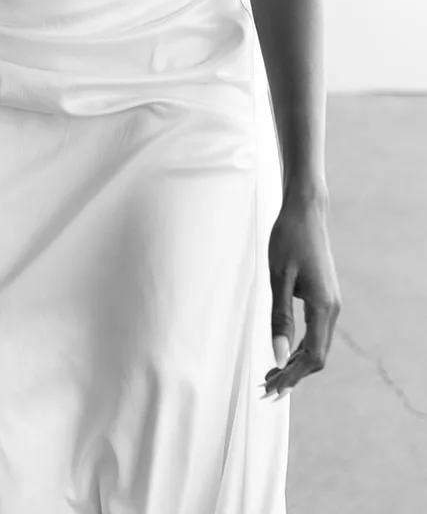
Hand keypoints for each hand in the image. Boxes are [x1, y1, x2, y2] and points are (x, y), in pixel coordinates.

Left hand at [264, 188, 340, 396]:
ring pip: (317, 346)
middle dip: (293, 375)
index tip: (272, 388)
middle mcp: (333, 310)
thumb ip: (280, 318)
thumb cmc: (288, 239)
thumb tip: (277, 355)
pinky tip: (283, 352)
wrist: (305, 211)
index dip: (293, 376)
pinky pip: (316, 332)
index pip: (313, 357)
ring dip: (296, 363)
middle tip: (266, 388)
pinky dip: (300, 347)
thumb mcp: (278, 278)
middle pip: (317, 356)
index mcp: (324, 307)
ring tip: (271, 375)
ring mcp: (331, 303)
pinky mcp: (325, 297)